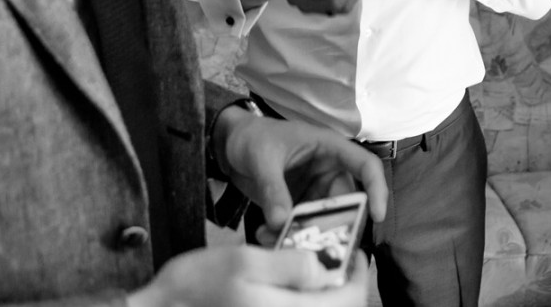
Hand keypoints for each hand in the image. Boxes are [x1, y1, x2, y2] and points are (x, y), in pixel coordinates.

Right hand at [130, 245, 370, 305]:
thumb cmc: (192, 290)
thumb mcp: (242, 261)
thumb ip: (290, 265)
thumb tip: (323, 269)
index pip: (348, 299)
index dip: (358, 274)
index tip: (355, 252)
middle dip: (340, 282)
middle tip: (333, 257)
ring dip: (320, 291)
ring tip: (307, 266)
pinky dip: (299, 299)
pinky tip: (284, 284)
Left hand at [212, 109, 387, 235]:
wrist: (228, 145)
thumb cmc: (251, 137)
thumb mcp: (262, 158)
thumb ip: (273, 188)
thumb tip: (280, 221)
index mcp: (329, 148)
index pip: (366, 166)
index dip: (377, 189)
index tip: (377, 216)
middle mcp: (327, 171)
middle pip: (347, 202)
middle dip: (334, 225)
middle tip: (315, 244)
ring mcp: (313, 190)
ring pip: (324, 220)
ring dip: (306, 235)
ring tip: (277, 241)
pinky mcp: (298, 205)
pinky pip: (303, 225)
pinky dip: (288, 235)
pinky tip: (266, 236)